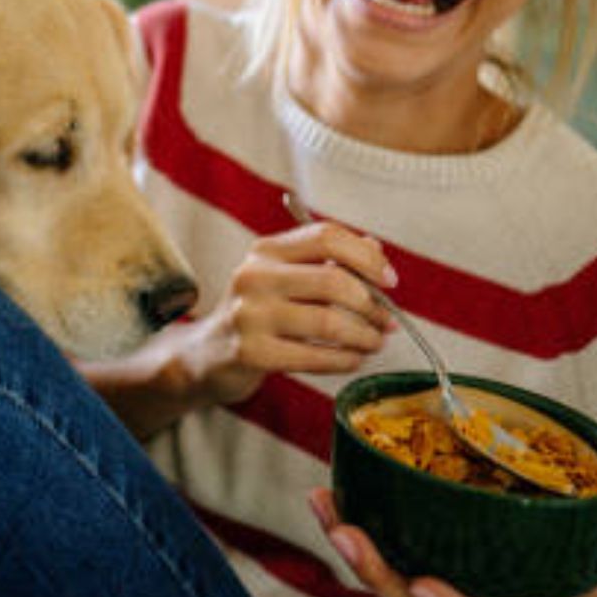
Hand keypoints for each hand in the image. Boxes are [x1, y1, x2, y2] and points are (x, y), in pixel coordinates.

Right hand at [169, 221, 397, 407]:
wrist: (207, 355)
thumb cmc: (257, 314)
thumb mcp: (284, 279)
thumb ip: (327, 262)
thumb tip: (376, 251)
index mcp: (266, 251)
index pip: (326, 236)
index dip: (367, 257)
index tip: (389, 280)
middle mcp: (254, 276)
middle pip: (333, 281)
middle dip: (372, 304)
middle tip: (387, 321)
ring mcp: (249, 315)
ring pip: (329, 322)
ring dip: (365, 336)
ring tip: (374, 342)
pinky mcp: (251, 353)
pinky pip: (315, 357)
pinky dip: (345, 359)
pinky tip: (352, 359)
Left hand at [309, 489, 596, 596]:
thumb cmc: (585, 590)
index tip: (425, 589)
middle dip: (374, 572)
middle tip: (343, 530)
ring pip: (388, 587)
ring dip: (355, 550)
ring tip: (324, 505)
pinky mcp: (422, 584)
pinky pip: (385, 570)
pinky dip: (361, 543)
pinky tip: (334, 507)